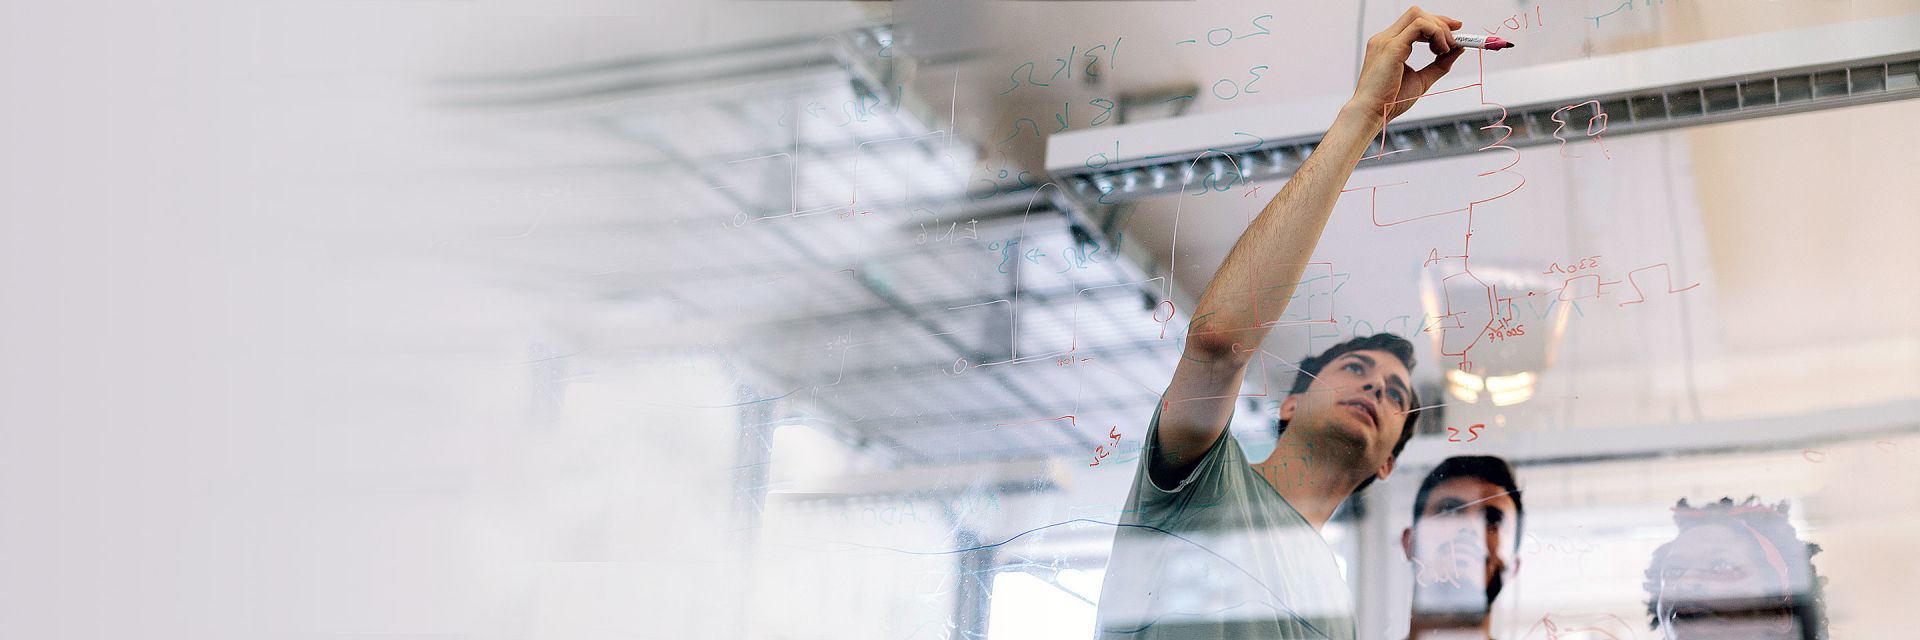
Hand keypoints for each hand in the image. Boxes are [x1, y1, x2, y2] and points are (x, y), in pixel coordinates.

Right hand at [1347, 6, 1464, 126]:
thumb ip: (1439, 64)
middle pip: (1417, 14)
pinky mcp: (1392, 47)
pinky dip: (1436, 34)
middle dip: (1441, 23)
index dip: (1437, 22)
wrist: (1371, 114)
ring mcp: (1386, 41)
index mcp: (1388, 45)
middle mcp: (1385, 39)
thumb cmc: (1390, 101)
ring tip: (1446, 49)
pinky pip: (1419, 26)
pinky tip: (1440, 50)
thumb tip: (1458, 50)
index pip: (1414, 21)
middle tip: (1455, 41)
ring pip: (1418, 16)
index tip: (1455, 31)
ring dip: (1439, 29)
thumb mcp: (1421, 80)